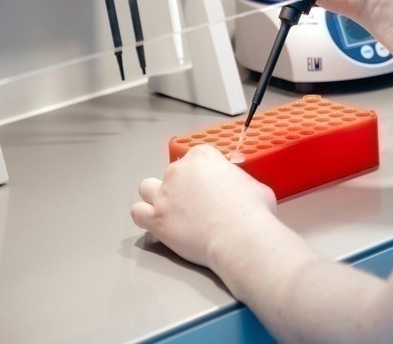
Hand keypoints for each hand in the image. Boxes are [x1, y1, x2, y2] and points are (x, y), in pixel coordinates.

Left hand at [130, 145, 275, 267]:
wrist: (240, 236)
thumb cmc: (251, 211)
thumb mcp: (255, 185)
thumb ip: (240, 181)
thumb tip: (243, 189)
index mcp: (203, 157)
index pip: (197, 155)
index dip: (205, 170)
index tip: (210, 182)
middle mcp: (179, 171)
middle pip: (174, 171)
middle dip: (183, 184)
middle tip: (197, 200)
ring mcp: (164, 194)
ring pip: (148, 187)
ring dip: (156, 195)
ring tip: (171, 207)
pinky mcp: (156, 218)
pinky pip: (137, 212)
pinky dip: (144, 215)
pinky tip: (155, 221)